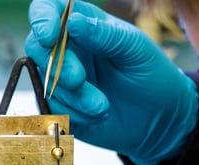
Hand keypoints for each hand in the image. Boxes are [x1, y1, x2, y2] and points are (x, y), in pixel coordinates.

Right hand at [25, 0, 198, 164]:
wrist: (160, 119)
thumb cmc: (152, 75)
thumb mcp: (135, 49)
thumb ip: (104, 34)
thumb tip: (73, 22)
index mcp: (84, 24)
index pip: (49, 9)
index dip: (42, 19)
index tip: (49, 36)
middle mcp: (68, 48)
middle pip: (37, 47)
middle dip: (56, 66)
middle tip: (78, 80)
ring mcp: (62, 78)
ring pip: (45, 81)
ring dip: (72, 96)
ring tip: (102, 106)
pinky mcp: (62, 106)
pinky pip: (51, 108)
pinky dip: (71, 113)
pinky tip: (96, 116)